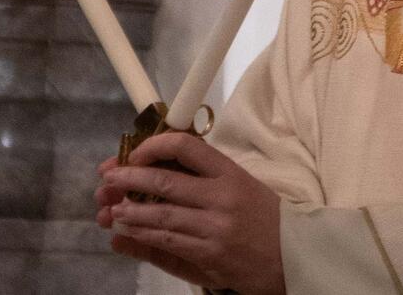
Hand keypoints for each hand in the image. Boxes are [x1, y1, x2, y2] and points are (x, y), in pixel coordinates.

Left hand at [94, 132, 284, 294]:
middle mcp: (222, 197)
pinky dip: (142, 237)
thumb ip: (199, 175)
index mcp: (230, 173)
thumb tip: (151, 164)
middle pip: (166, 181)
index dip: (154, 145)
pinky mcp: (211, 256)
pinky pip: (168, 244)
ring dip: (129, 211)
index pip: (187, 147)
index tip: (134, 152)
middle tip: (107, 177)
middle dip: (129, 177)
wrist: (294, 256)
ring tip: (109, 208)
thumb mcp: (239, 184)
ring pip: (162, 215)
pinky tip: (124, 233)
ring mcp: (216, 229)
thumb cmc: (265, 217)